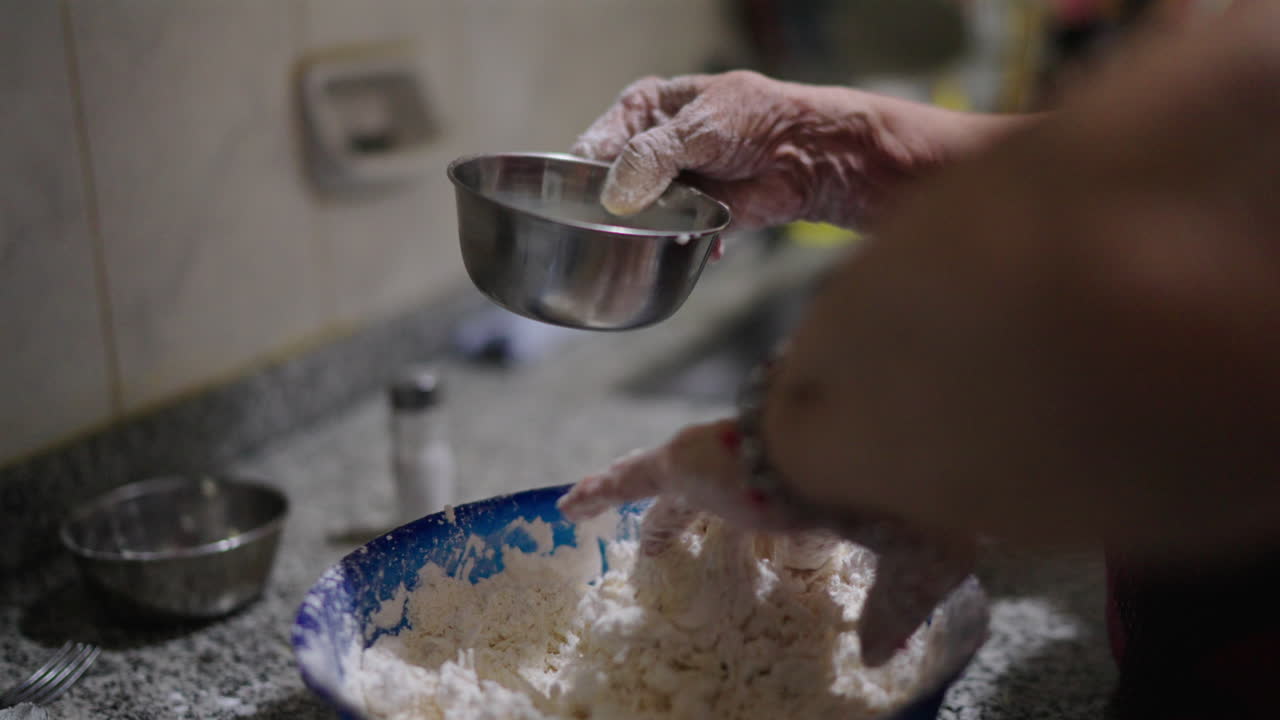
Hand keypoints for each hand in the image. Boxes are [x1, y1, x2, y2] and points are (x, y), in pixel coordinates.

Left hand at [557, 417, 975, 665]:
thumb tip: (879, 659)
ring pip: (672, 486)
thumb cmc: (906, 495)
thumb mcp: (912, 560)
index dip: (776, 525)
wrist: (874, 435)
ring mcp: (724, 461)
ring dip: (657, 513)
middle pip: (721, 499)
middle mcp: (766, 470)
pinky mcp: (685, 459)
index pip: (786, 510)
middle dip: (702, 521)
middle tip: (686, 544)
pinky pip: (631, 479)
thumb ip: (891, 609)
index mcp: (818, 490)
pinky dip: (601, 490)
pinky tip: (569, 509)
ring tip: (631, 531)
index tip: (775, 541)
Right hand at [571, 71, 966, 231]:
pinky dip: (677, 243)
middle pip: (611, 185)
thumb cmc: (760, 122)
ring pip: (638, 215)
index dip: (584, 173)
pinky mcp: (692, 216)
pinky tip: (691, 240)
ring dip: (649, 227)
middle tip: (623, 220)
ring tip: (666, 227)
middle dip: (616, 207)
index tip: (582, 199)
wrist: (812, 155)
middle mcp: (653, 147)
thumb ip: (651, 157)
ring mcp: (671, 184)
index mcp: (646, 110)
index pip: (594, 145)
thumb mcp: (697, 128)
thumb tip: (615, 196)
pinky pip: (669, 237)